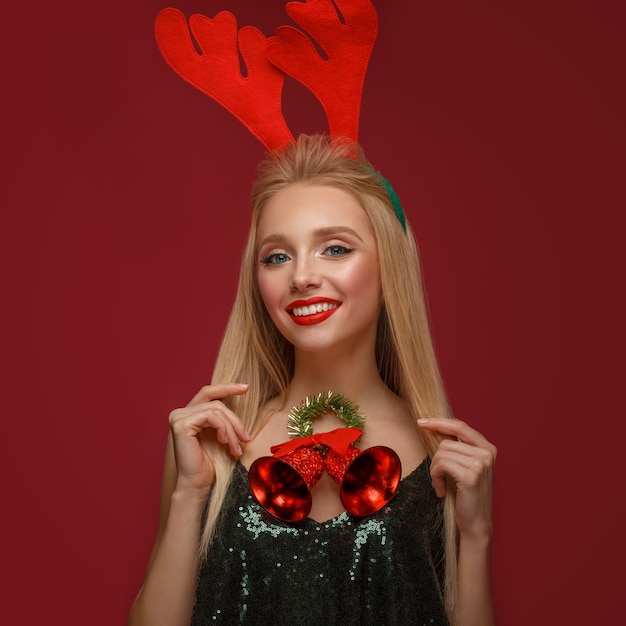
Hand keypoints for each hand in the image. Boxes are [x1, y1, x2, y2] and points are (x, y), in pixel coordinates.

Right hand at [168, 383, 250, 494]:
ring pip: (216, 409)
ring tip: (236, 447)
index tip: (245, 387)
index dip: (227, 387)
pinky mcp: (181, 424)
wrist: (198, 485)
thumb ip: (224, 417)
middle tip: (246, 437)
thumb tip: (241, 393)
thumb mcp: (222, 434)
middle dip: (235, 419)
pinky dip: (223, 428)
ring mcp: (178, 417)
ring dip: (231, 429)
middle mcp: (181, 413)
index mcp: (189, 413)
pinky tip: (224, 442)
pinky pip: (210, 416)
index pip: (209, 392)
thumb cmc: (210, 464)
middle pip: (216, 402)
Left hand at [418, 417, 495, 540]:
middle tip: (437, 476)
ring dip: (435, 470)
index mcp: (487, 447)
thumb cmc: (467, 495)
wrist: (476, 523)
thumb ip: (458, 448)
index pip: (460, 426)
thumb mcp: (466, 466)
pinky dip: (435, 477)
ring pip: (441, 453)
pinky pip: (441, 465)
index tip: (421, 422)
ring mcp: (481, 463)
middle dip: (436, 459)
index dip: (439, 422)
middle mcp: (487, 452)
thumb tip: (436, 429)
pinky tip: (440, 490)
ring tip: (441, 484)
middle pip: (446, 442)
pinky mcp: (471, 475)